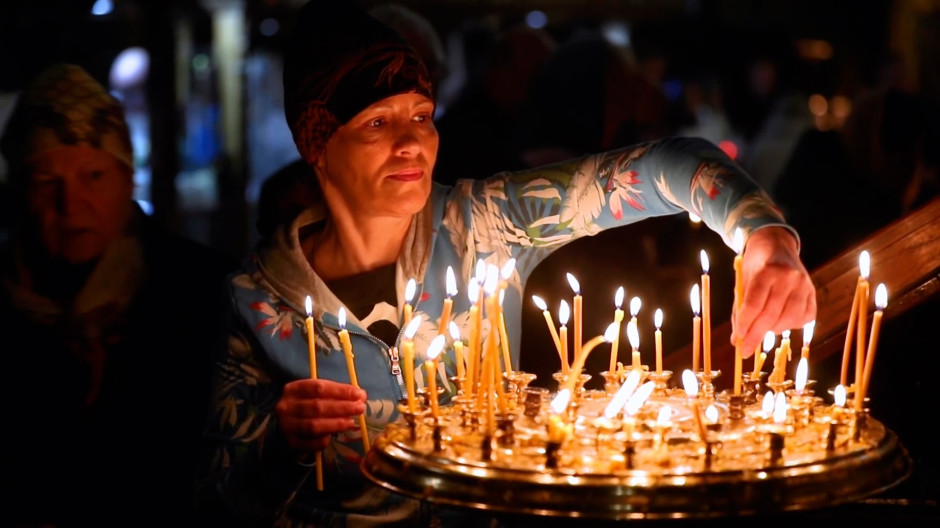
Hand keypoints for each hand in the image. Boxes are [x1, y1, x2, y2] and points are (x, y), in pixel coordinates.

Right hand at [275, 378, 365, 451]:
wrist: (286, 427)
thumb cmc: (306, 407)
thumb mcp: (317, 395)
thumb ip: (336, 394)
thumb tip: (360, 395)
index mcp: (293, 389)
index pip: (319, 387)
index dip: (341, 391)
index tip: (359, 394)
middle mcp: (286, 406)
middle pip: (318, 406)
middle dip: (342, 407)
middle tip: (360, 408)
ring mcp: (286, 426)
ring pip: (314, 425)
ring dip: (336, 424)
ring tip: (351, 422)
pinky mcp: (291, 443)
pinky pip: (311, 443)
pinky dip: (325, 439)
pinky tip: (334, 435)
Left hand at [732, 226, 816, 356]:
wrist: (776, 246)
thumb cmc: (755, 267)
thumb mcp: (742, 283)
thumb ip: (739, 311)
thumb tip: (737, 341)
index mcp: (766, 271)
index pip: (754, 304)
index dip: (745, 324)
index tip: (738, 340)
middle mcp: (788, 277)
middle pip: (771, 314)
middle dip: (756, 335)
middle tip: (746, 350)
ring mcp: (804, 284)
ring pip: (790, 319)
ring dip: (774, 330)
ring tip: (763, 328)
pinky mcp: (813, 292)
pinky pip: (805, 317)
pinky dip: (791, 325)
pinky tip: (780, 322)